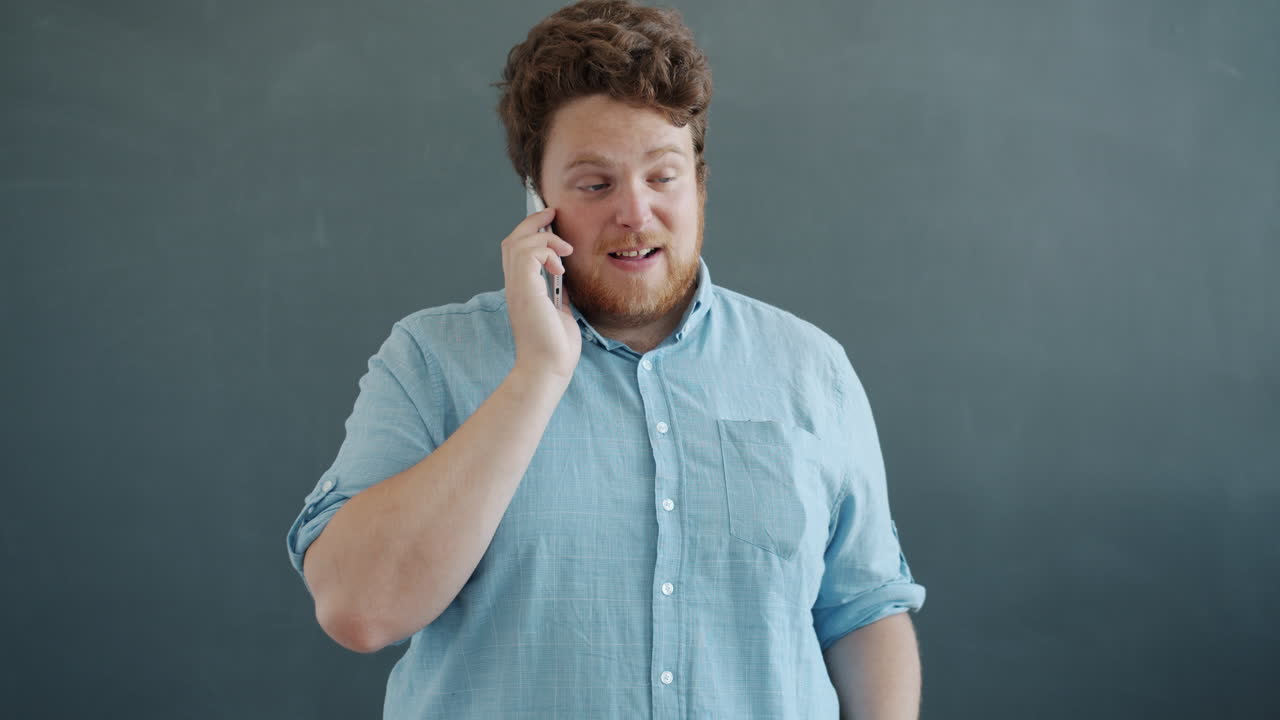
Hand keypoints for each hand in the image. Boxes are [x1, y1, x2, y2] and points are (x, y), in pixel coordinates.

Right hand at [501, 207, 580, 382]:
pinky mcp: (525, 290)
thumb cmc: (555, 349)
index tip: (551, 223)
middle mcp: (515, 286)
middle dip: (532, 222)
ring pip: (517, 241)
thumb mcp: (561, 313)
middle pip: (511, 240)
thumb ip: (558, 294)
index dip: (530, 232)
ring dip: (542, 236)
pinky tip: (560, 265)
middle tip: (552, 214)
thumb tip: (564, 280)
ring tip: (563, 248)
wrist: (549, 369)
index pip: (516, 251)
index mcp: (522, 290)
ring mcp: (517, 288)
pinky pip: (528, 252)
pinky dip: (545, 250)